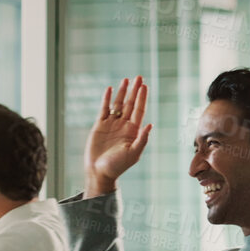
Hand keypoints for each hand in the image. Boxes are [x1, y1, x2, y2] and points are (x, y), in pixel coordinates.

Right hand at [85, 75, 152, 197]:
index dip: (142, 98)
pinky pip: (104, 109)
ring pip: (118, 104)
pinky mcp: (99, 126)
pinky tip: (110, 89)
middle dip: (134, 91)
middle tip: (139, 77)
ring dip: (122, 92)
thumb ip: (142, 139)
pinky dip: (107, 99)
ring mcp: (111, 124)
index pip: (139, 110)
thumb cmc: (117, 166)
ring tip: (126, 80)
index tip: (144, 86)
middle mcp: (123, 125)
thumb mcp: (133, 154)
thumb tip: (150, 124)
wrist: (99, 172)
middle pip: (130, 104)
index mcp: (133, 131)